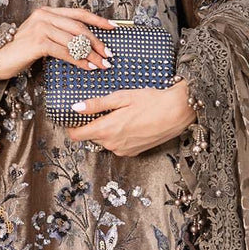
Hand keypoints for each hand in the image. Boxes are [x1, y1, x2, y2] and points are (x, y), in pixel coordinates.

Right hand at [0, 5, 116, 82]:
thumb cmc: (20, 52)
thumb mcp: (41, 39)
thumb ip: (59, 36)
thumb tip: (84, 45)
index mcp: (47, 12)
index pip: (78, 13)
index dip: (97, 20)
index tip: (114, 27)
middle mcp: (44, 15)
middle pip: (79, 27)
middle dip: (97, 41)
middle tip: (109, 54)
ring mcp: (40, 27)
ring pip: (74, 40)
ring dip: (91, 54)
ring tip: (102, 64)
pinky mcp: (38, 42)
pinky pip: (65, 51)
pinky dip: (79, 60)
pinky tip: (88, 67)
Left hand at [64, 78, 196, 155]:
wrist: (177, 112)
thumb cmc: (151, 101)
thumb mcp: (121, 97)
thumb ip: (96, 104)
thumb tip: (75, 108)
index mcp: (106, 129)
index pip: (76, 135)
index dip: (71, 126)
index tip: (72, 117)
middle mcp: (112, 144)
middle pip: (90, 137)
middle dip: (92, 125)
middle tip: (101, 109)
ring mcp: (123, 150)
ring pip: (104, 141)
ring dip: (106, 130)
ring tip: (120, 114)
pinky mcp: (133, 153)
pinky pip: (117, 145)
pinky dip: (118, 136)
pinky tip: (129, 123)